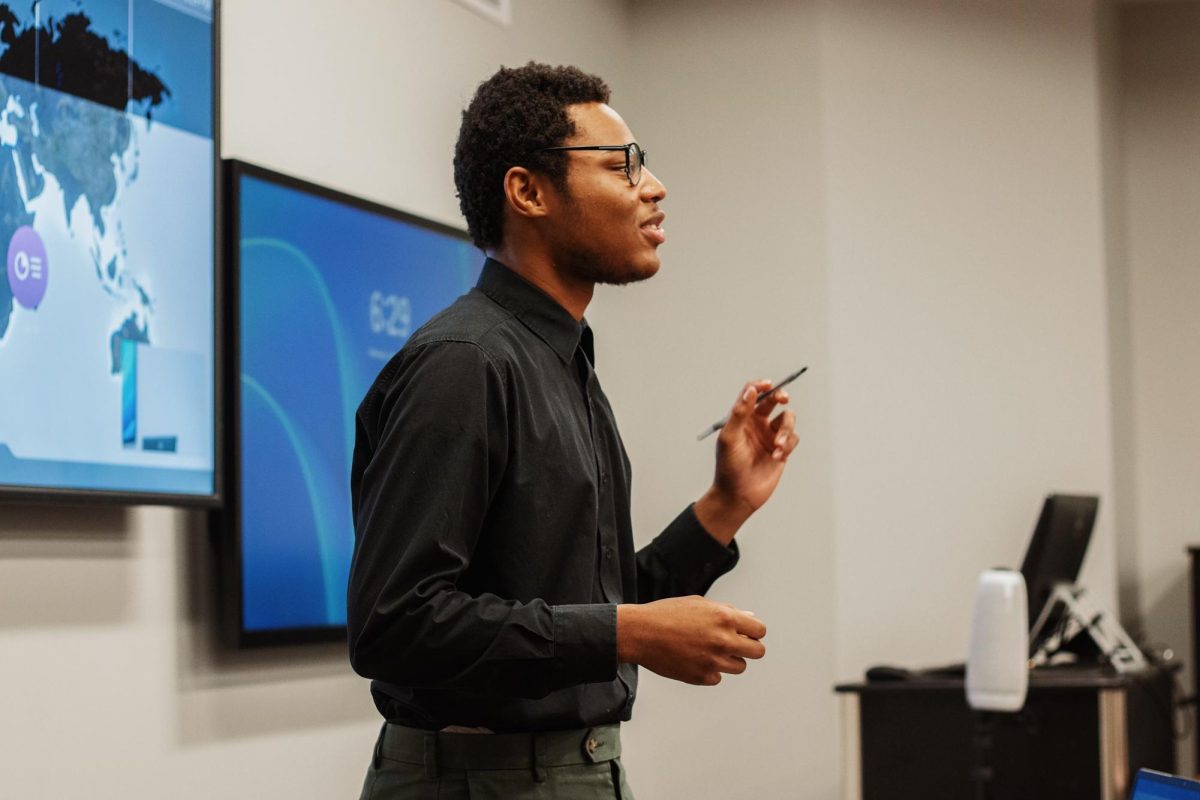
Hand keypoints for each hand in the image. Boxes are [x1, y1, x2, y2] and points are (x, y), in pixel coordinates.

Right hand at [616, 596, 766, 685]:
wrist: (640, 633)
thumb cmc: (667, 614)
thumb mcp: (699, 604)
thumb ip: (727, 611)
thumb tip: (749, 618)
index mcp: (724, 617)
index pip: (760, 630)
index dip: (754, 631)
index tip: (745, 633)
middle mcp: (722, 640)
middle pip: (757, 652)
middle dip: (749, 647)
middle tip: (735, 644)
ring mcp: (713, 661)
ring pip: (740, 667)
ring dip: (730, 660)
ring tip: (710, 650)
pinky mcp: (701, 677)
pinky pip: (718, 677)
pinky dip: (710, 670)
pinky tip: (694, 659)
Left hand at [695, 380, 799, 542]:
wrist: (738, 495)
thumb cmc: (729, 466)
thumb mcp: (730, 437)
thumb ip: (739, 412)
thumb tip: (750, 390)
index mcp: (742, 417)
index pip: (752, 393)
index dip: (760, 385)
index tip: (768, 384)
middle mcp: (757, 423)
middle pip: (774, 400)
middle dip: (781, 396)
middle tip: (783, 399)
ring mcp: (770, 436)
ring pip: (788, 419)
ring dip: (786, 429)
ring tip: (777, 446)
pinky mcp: (781, 450)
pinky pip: (793, 439)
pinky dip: (787, 445)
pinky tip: (776, 457)